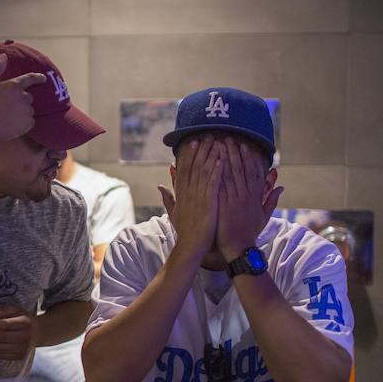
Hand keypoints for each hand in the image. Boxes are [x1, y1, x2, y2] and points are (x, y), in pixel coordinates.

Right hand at [0, 53, 46, 143]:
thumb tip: (3, 55)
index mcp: (13, 85)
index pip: (30, 78)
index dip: (38, 78)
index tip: (43, 78)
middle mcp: (23, 97)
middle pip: (28, 97)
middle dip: (21, 100)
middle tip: (7, 107)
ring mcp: (26, 111)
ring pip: (29, 110)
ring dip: (22, 112)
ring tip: (8, 117)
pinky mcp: (27, 124)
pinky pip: (30, 122)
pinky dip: (24, 123)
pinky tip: (12, 124)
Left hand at [0, 305, 37, 360]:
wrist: (38, 332)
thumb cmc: (24, 320)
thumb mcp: (17, 310)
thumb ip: (3, 310)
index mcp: (25, 323)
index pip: (5, 324)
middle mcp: (26, 336)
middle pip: (1, 336)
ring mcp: (24, 348)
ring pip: (0, 348)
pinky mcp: (21, 356)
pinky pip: (2, 356)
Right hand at [158, 137, 221, 258]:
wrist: (191, 246)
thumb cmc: (185, 231)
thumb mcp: (173, 212)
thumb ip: (168, 198)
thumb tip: (160, 186)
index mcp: (180, 193)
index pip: (183, 169)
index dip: (188, 154)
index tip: (192, 141)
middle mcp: (187, 192)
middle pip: (193, 165)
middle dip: (200, 149)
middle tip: (207, 135)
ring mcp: (197, 197)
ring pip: (203, 171)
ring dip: (210, 155)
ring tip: (217, 142)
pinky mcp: (208, 203)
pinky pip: (213, 183)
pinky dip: (217, 170)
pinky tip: (222, 159)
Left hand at [215, 138, 283, 259]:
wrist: (238, 248)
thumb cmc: (249, 233)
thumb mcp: (264, 216)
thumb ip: (271, 199)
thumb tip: (282, 186)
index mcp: (255, 197)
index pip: (253, 172)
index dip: (249, 157)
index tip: (245, 145)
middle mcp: (245, 195)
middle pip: (241, 169)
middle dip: (235, 152)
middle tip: (229, 138)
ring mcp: (233, 199)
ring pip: (230, 174)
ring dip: (224, 157)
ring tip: (219, 144)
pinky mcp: (222, 204)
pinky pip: (219, 185)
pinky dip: (216, 172)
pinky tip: (211, 161)